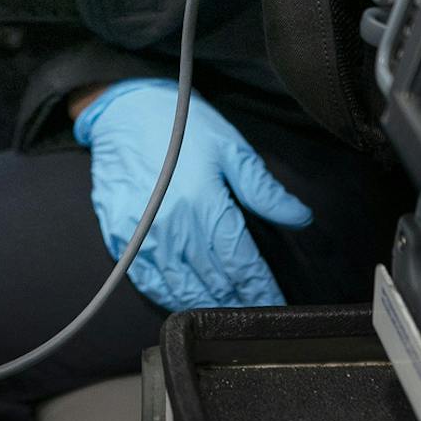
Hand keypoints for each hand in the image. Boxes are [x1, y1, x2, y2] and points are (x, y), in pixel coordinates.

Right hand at [72, 79, 311, 310]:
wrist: (123, 109)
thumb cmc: (179, 126)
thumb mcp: (231, 148)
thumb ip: (265, 190)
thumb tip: (300, 218)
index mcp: (205, 205)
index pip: (241, 265)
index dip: (261, 289)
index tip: (275, 303)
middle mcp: (174, 228)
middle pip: (214, 283)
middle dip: (238, 301)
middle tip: (255, 312)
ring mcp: (143, 236)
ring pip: (181, 290)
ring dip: (206, 305)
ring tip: (225, 311)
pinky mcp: (120, 237)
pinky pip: (148, 281)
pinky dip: (169, 296)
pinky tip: (184, 299)